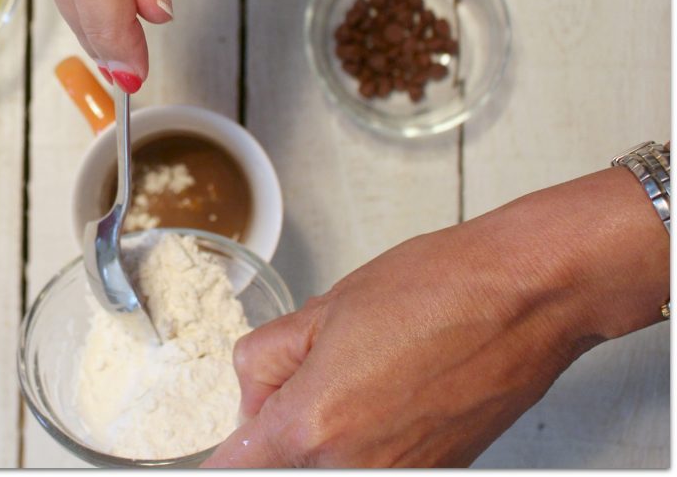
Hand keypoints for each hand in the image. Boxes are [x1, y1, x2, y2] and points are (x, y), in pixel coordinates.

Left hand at [202, 168, 668, 466]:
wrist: (521, 297)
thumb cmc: (434, 290)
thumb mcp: (322, 308)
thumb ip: (268, 360)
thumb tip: (250, 395)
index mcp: (312, 424)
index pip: (238, 468)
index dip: (225, 453)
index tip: (226, 444)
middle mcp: (353, 467)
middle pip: (283, 461)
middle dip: (281, 420)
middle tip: (312, 365)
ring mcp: (399, 476)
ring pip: (329, 462)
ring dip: (327, 427)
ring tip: (367, 368)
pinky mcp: (434, 473)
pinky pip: (375, 461)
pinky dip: (368, 434)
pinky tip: (395, 384)